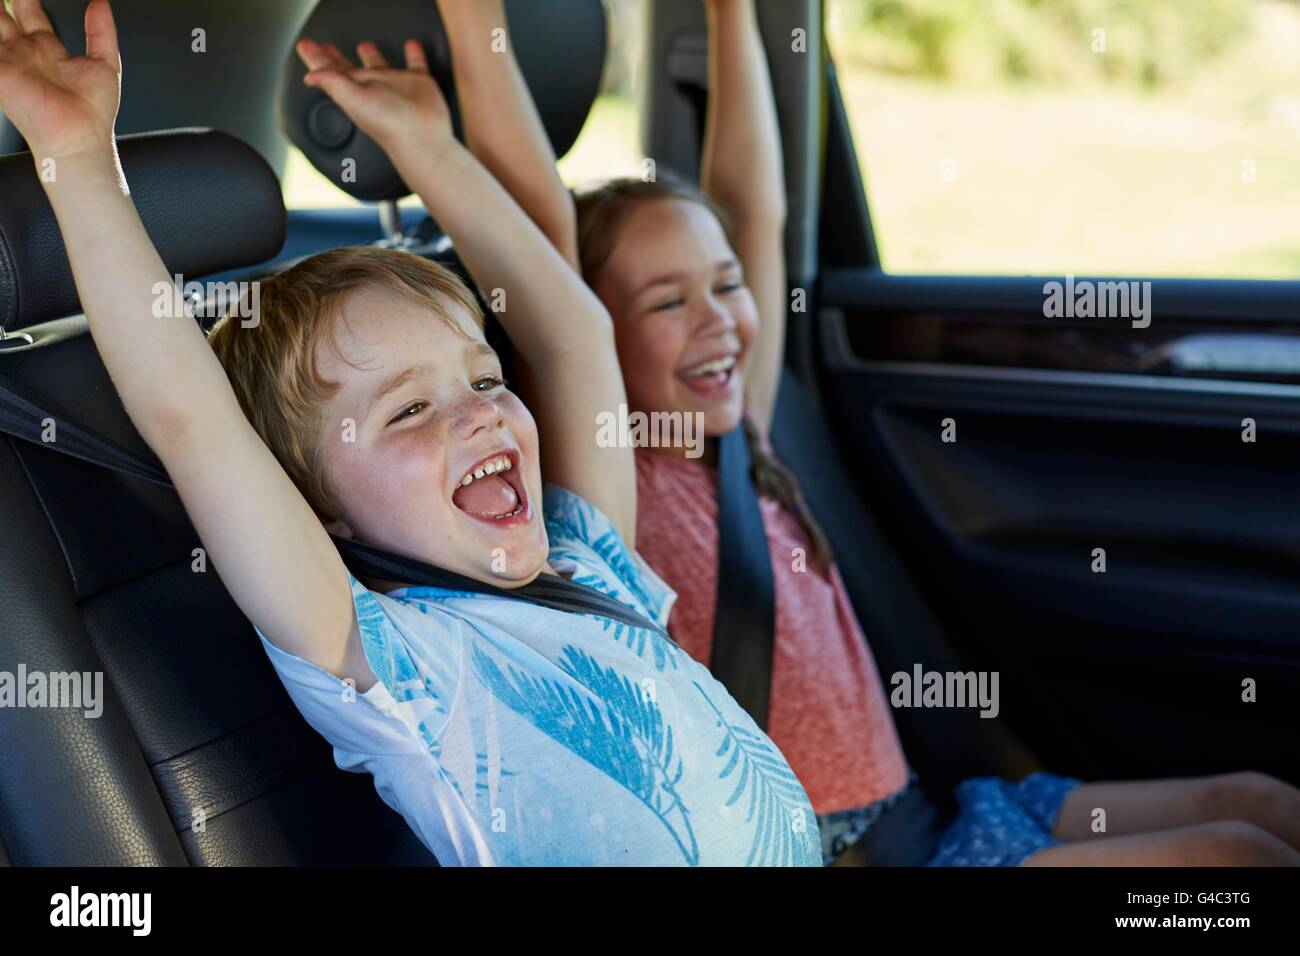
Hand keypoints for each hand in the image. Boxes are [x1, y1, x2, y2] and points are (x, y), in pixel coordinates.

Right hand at [0, 0, 120, 161]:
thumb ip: (101, 32)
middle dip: (6, 0)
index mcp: (49, 50)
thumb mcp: (105, 63)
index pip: (31, 14)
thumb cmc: (93, 112)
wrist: (79, 136)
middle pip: (7, 15)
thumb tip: (101, 3)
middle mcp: (27, 53)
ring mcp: (10, 60)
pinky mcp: (0, 70)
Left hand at [297, 37, 452, 157]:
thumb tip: (310, 76)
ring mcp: (395, 85)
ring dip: (371, 55)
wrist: (421, 136)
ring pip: (380, 65)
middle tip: (326, 47)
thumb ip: (332, 82)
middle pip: (350, 69)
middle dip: (337, 58)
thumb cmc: (388, 124)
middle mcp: (373, 88)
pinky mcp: (417, 83)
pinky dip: (413, 54)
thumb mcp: (353, 99)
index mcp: (354, 91)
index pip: (330, 73)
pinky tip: (411, 46)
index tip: (307, 47)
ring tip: (365, 45)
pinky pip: (415, 64)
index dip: (317, 59)